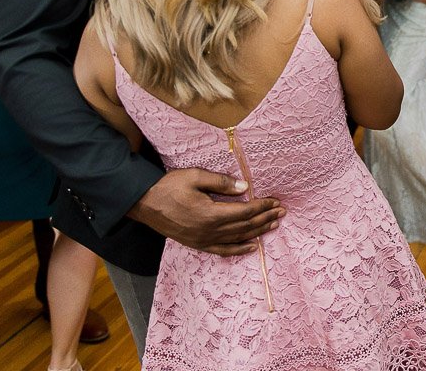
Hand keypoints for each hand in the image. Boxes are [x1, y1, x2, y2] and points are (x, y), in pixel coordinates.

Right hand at [128, 168, 284, 255]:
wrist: (144, 203)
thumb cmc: (169, 186)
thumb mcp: (195, 176)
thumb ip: (221, 182)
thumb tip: (245, 187)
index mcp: (211, 213)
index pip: (245, 211)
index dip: (262, 206)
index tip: (275, 201)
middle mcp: (209, 230)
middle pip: (245, 225)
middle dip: (265, 218)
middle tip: (282, 212)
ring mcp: (203, 240)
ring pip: (237, 238)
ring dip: (257, 232)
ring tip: (273, 225)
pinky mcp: (197, 244)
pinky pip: (222, 250)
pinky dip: (239, 249)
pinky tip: (252, 247)